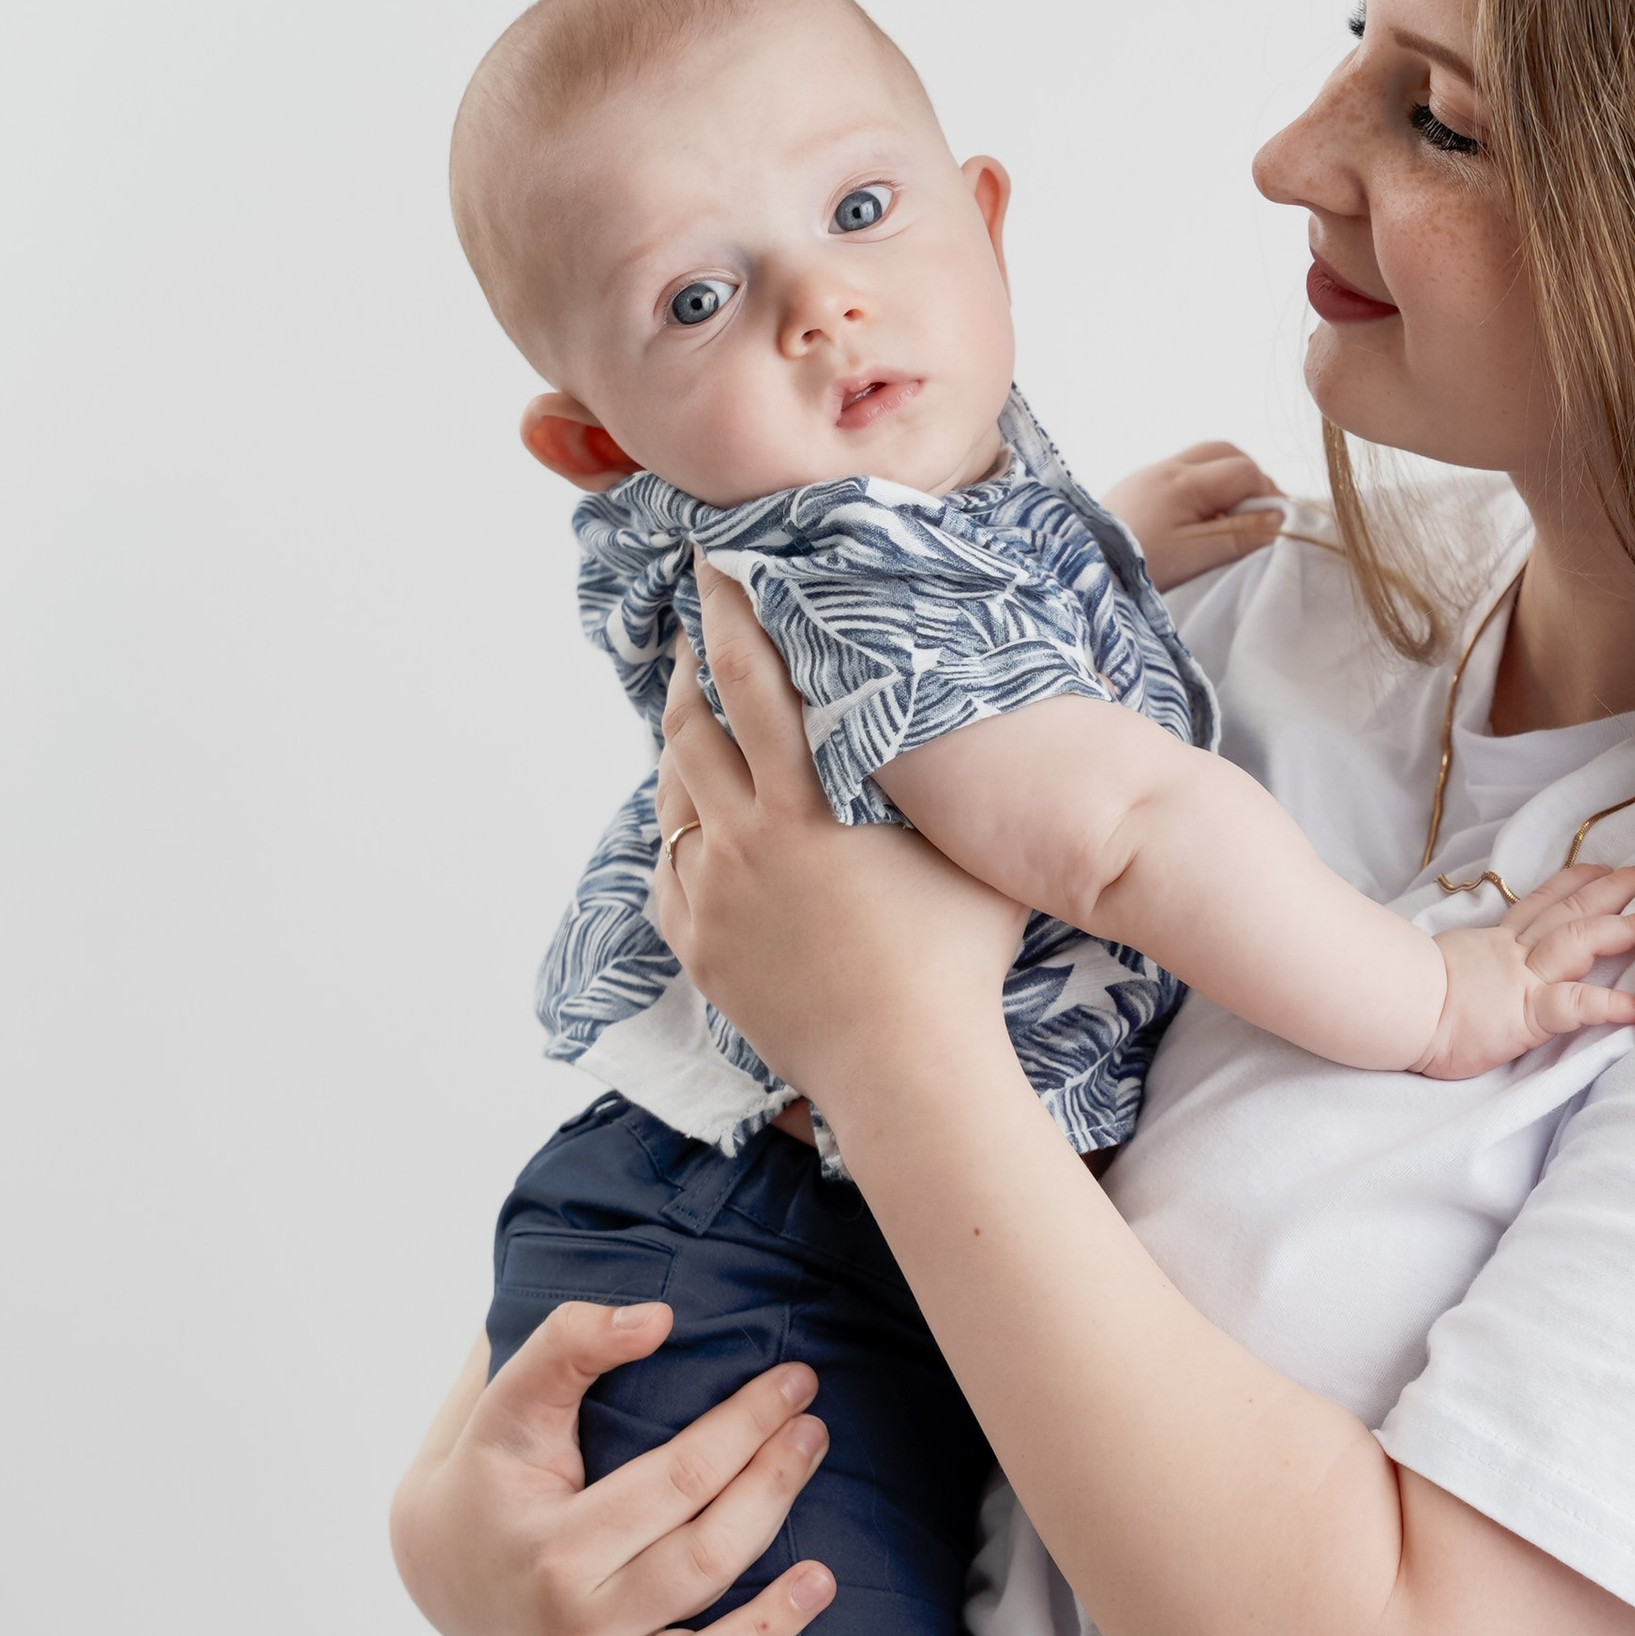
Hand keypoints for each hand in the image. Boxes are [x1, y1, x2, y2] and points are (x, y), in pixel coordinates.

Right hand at [389, 1312, 839, 1635]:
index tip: (794, 1381)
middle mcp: (567, 1621)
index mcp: (551, 1541)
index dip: (745, 1426)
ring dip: (767, 1629)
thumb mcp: (509, 1402)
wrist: (439, 1570)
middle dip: (771, 1492)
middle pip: (701, 1562)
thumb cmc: (492, 1472)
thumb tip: (658, 1316)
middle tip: (815, 1435)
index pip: (677, 1479)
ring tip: (827, 1575)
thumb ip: (570, 1344)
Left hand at [652, 566, 1024, 1123]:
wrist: (907, 1068)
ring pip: (671, 797)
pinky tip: (694, 824)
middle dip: (690, 669)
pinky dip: (678, 834)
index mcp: (806, 802)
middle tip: (695, 632)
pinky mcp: (700, 947)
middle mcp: (745, 840)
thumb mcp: (966, 845)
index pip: (752, 678)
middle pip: (690, 726)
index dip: (730, 612)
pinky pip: (668, 872)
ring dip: (681, 749)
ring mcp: (712, 896)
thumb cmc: (957, 957)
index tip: (715, 567)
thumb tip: (959, 710)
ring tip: (695, 719)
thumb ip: (942, 776)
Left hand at [1101, 441, 1286, 590]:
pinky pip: (1180, 474)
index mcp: (1185, 481)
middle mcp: (1167, 468)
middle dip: (1249, 478)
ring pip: (1202, 460)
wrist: (1078, 566)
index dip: (1268, 494)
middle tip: (1255, 516)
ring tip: (1227, 520)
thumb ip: (1240, 534)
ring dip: (1224, 481)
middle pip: (1224, 453)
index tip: (1273, 525)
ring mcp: (1148, 474)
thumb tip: (1280, 519)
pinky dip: (1200, 488)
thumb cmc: (1137, 564)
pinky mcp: (1135, 487)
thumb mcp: (1195, 555)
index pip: (1245, 470)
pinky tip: (1196, 521)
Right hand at [1415, 861, 1634, 1080]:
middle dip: (1617, 888)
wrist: (1394, 1010)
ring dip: (1629, 926)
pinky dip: (1613, 1004)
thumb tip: (1465, 970)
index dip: (1575, 881)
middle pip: (1573, 908)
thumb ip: (1465, 963)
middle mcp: (1516, 953)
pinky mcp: (1527, 1013)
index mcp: (1496, 943)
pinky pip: (1576, 1005)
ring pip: (1583, 939)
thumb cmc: (1405, 996)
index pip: (1541, 903)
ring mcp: (1524, 979)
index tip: (1601, 867)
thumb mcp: (1439, 966)